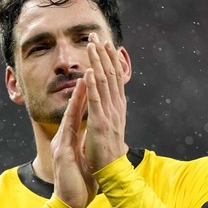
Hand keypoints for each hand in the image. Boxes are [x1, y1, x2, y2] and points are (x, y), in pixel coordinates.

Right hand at [50, 79, 96, 207]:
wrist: (71, 202)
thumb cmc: (79, 184)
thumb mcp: (83, 161)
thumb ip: (83, 147)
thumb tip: (88, 138)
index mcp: (70, 141)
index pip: (79, 116)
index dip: (86, 99)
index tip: (94, 82)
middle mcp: (64, 139)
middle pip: (73, 111)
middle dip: (81, 90)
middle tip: (89, 71)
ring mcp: (62, 144)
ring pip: (69, 115)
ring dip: (76, 96)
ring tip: (83, 78)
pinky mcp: (63, 152)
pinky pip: (68, 129)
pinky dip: (73, 114)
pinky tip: (77, 103)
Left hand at [84, 33, 127, 172]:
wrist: (112, 171)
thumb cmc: (108, 151)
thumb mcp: (112, 127)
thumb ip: (110, 112)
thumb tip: (109, 102)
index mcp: (119, 108)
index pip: (116, 79)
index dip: (111, 60)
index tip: (106, 44)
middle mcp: (117, 108)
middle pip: (111, 75)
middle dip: (103, 54)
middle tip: (96, 36)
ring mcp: (109, 114)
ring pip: (104, 83)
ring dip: (98, 63)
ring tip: (92, 46)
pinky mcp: (99, 123)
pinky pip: (95, 100)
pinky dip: (92, 85)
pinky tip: (88, 71)